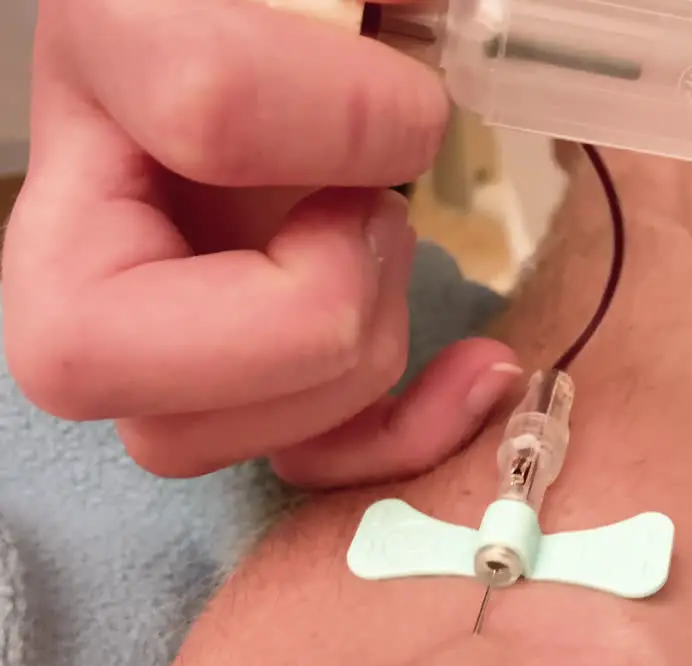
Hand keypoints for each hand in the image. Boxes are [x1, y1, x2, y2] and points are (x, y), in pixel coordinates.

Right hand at [2, 0, 518, 481]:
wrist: (327, 41)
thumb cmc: (327, 11)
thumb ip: (344, 13)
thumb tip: (410, 124)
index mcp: (106, 56)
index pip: (205, 110)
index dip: (352, 123)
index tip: (410, 103)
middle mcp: (82, 210)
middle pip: (93, 355)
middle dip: (307, 305)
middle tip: (378, 216)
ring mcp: (143, 323)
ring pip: (185, 439)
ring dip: (348, 360)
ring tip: (388, 245)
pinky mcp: (237, 380)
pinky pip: (289, 461)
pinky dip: (394, 439)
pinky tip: (476, 373)